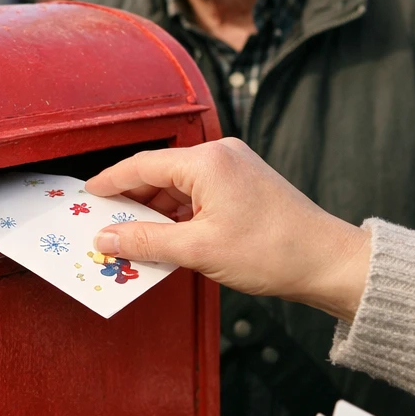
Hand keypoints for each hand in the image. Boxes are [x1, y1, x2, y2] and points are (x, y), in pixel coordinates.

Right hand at [85, 138, 370, 320]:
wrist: (328, 261)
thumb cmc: (271, 251)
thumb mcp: (198, 250)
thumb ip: (145, 241)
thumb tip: (105, 239)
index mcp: (206, 160)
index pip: (141, 165)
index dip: (109, 183)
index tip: (86, 199)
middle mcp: (220, 154)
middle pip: (159, 174)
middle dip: (132, 203)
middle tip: (104, 228)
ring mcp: (235, 168)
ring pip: (179, 187)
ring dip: (156, 214)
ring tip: (133, 242)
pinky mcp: (245, 185)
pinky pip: (199, 195)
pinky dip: (180, 216)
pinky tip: (167, 241)